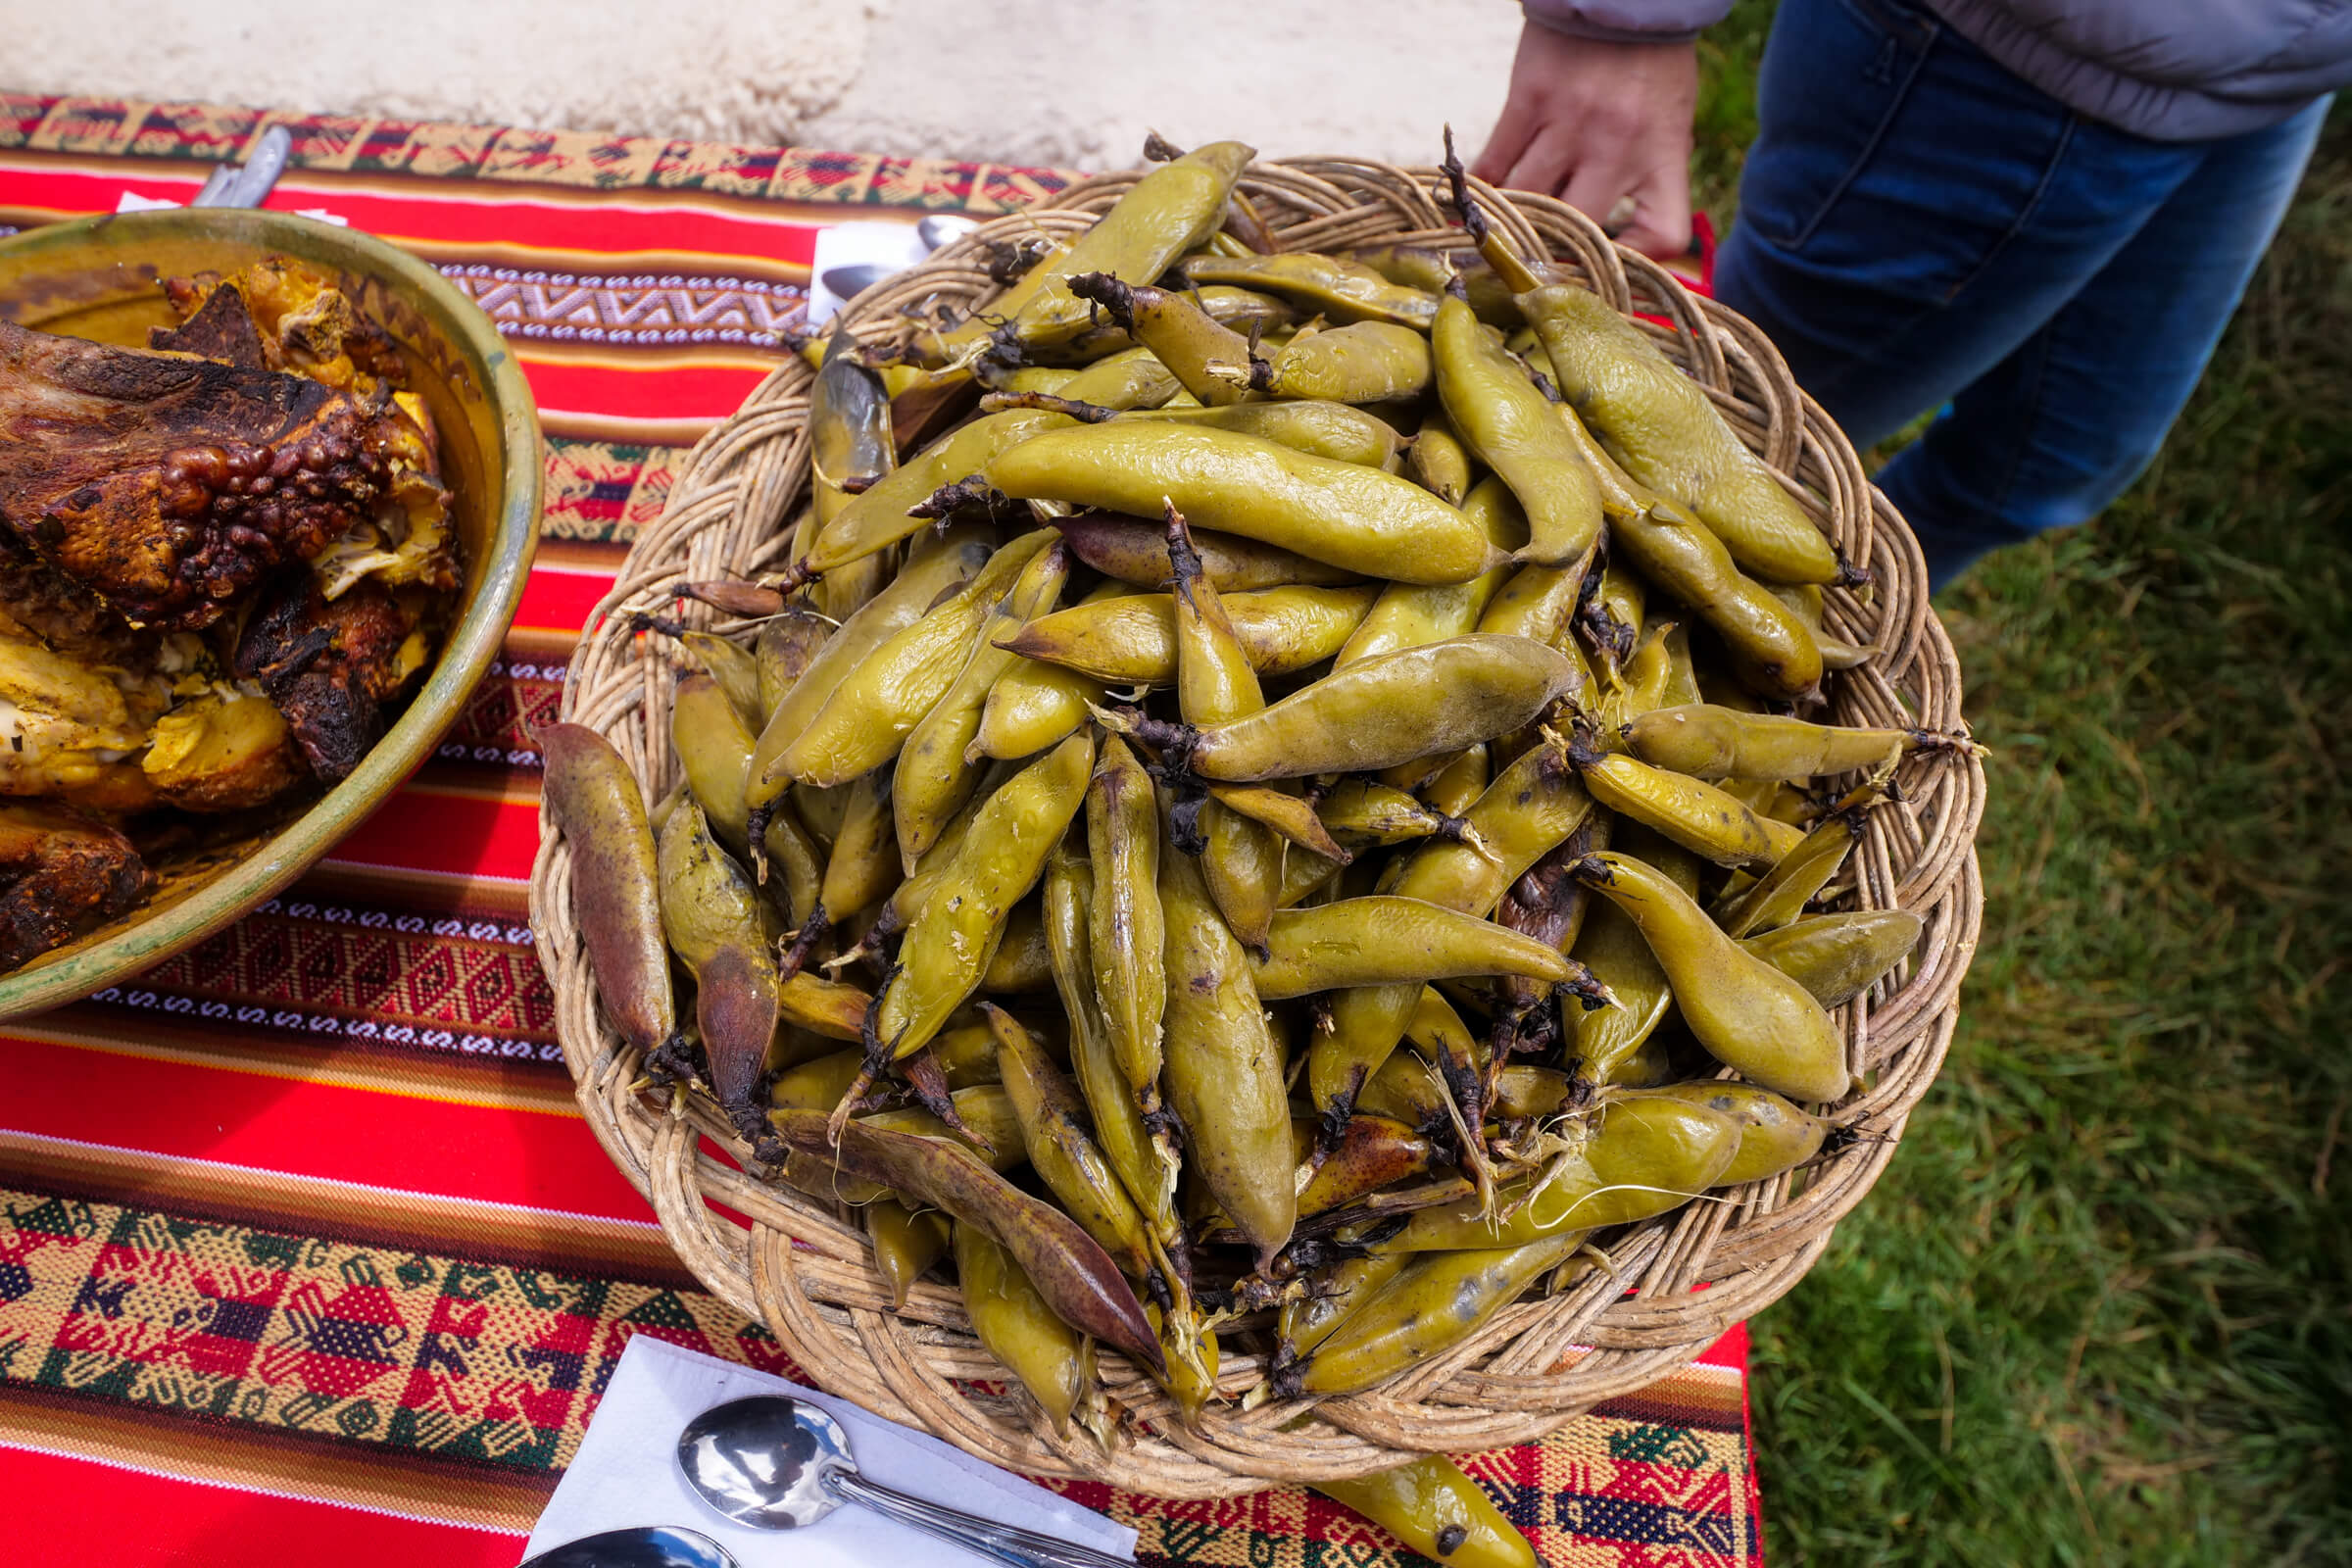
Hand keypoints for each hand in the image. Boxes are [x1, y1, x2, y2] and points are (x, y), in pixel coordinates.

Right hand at [1473, 20, 1698, 257]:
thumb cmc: (1651, 63)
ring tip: (1500, 235)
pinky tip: (1472, 203)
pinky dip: (1482, 190)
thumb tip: (1622, 235)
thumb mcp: (1670, 120)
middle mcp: (1617, 144)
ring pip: (1529, 199)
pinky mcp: (1529, 99)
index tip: (1610, 269)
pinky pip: (1497, 161)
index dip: (1636, 262)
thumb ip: (1650, 172)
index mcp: (1662, 151)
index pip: (1661, 232)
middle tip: (1537, 262)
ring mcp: (1570, 121)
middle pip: (1578, 227)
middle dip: (1556, 251)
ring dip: (1512, 221)